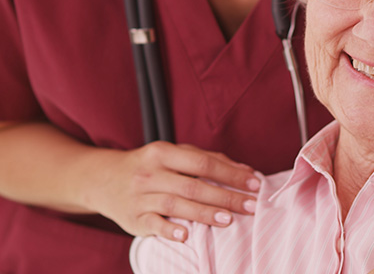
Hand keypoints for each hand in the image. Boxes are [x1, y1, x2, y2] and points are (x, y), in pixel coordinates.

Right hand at [86, 142, 260, 242]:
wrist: (104, 179)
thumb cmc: (149, 165)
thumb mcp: (173, 155)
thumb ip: (207, 160)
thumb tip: (244, 170)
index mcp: (164, 152)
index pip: (204, 163)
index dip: (231, 173)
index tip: (254, 183)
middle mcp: (151, 172)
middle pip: (194, 185)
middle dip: (225, 196)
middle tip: (250, 206)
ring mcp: (140, 196)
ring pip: (176, 205)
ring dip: (204, 213)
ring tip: (229, 220)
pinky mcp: (132, 219)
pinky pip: (152, 224)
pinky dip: (169, 230)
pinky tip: (186, 235)